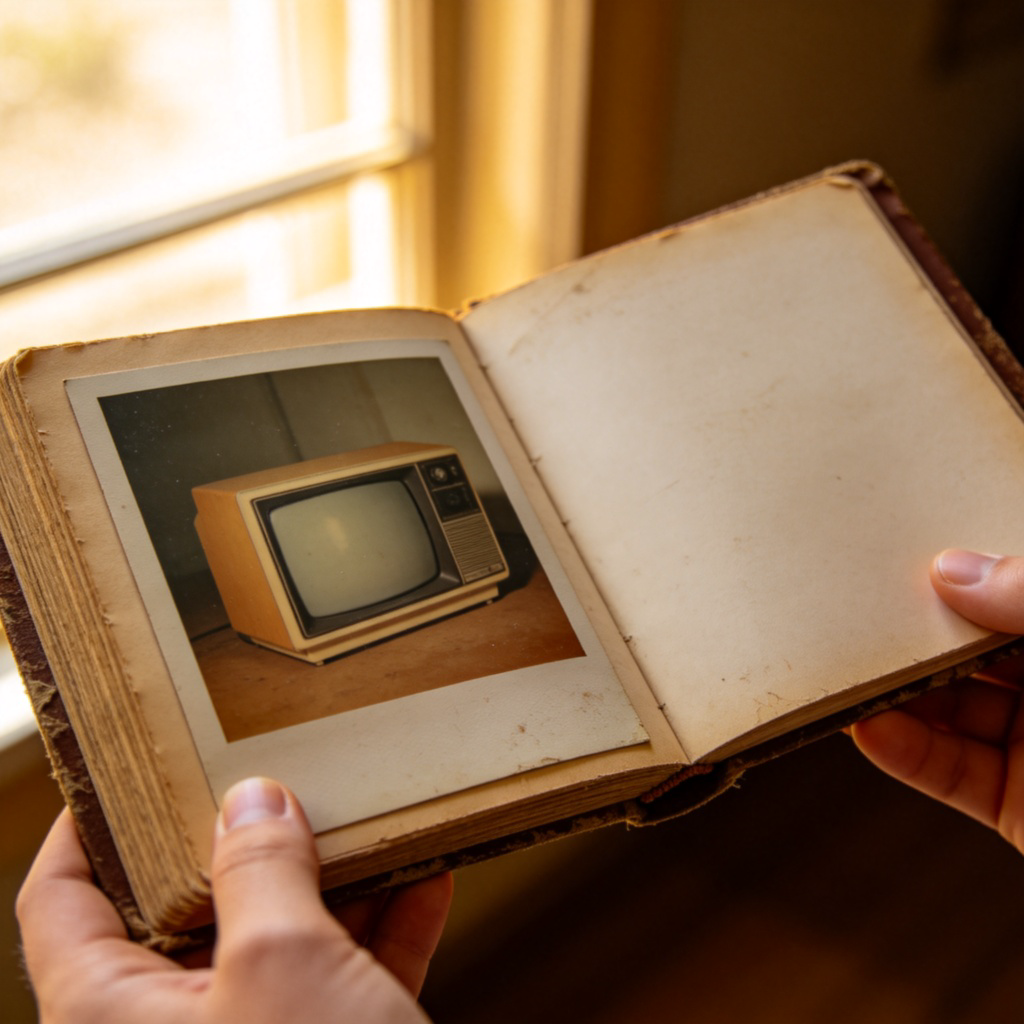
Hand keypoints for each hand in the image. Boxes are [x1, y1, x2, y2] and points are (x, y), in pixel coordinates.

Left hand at [17, 777, 452, 1023]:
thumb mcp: (282, 966)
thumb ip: (259, 870)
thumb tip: (251, 798)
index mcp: (112, 1020)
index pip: (60, 903)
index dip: (87, 825)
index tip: (130, 761)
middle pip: (184, 910)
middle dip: (239, 838)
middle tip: (274, 768)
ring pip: (275, 942)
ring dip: (328, 878)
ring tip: (362, 812)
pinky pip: (341, 981)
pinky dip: (381, 930)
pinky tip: (423, 878)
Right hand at [852, 549, 1023, 853]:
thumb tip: (949, 569)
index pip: (1007, 590)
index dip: (958, 570)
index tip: (899, 553)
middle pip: (969, 649)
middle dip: (911, 633)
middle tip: (853, 611)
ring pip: (949, 710)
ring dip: (893, 694)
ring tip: (843, 673)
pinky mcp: (1020, 809)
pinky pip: (951, 773)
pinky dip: (905, 754)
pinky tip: (868, 731)